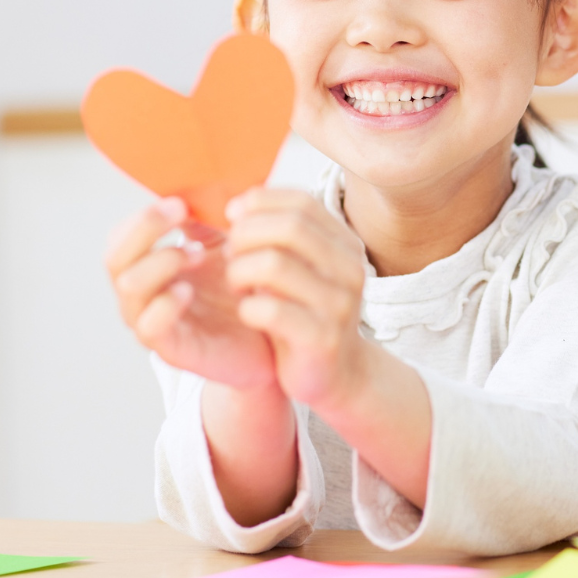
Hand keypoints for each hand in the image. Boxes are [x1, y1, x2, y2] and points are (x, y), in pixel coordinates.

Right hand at [105, 197, 276, 389]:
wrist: (273, 335)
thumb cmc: (245, 288)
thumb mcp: (225, 245)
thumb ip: (205, 220)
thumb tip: (192, 187)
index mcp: (151, 266)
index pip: (121, 237)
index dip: (143, 217)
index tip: (180, 203)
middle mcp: (144, 294)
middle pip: (115, 258)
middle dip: (145, 229)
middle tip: (181, 213)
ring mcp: (154, 322)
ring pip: (128, 287)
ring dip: (161, 261)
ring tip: (196, 255)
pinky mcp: (172, 350)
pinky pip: (150, 327)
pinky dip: (165, 303)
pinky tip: (188, 291)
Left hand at [223, 189, 369, 409]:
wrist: (335, 374)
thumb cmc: (306, 312)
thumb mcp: (300, 267)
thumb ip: (278, 235)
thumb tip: (238, 204)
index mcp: (345, 244)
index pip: (301, 203)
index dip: (260, 202)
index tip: (233, 216)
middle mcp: (349, 269)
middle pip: (289, 228)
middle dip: (245, 234)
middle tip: (228, 253)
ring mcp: (339, 305)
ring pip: (274, 265)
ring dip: (240, 271)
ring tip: (236, 285)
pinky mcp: (322, 340)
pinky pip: (271, 310)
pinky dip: (247, 307)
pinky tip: (247, 313)